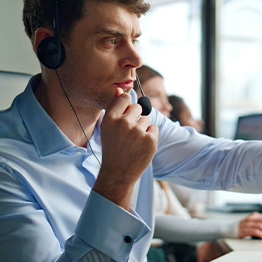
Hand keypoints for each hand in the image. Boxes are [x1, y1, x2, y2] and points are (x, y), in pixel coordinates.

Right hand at [93, 88, 158, 208]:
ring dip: (143, 128)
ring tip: (134, 142)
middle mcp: (123, 123)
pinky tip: (141, 146)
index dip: (127, 105)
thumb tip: (120, 89)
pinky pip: (154, 128)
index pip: (125, 98)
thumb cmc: (113, 148)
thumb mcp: (107, 127)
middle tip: (129, 133)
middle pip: (138, 107)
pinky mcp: (150, 140)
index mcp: (110, 119)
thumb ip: (115, 107)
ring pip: (146, 119)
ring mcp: (138, 132)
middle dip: (136, 117)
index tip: (126, 114)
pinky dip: (150, 136)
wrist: (118, 173)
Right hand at [237, 213, 261, 239]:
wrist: (229, 229)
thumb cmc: (243, 227)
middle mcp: (251, 219)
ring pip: (261, 226)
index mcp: (255, 216)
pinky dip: (261, 235)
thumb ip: (261, 225)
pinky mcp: (244, 230)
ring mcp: (247, 224)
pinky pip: (254, 231)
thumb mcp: (253, 224)